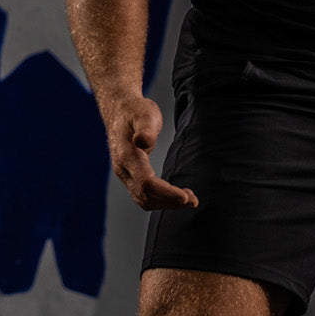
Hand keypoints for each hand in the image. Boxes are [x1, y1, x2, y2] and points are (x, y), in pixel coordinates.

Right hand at [105, 96, 197, 210]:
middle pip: (145, 196)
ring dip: (167, 204)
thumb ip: (146, 128)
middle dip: (170, 202)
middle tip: (194, 200)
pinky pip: (144, 196)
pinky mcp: (130, 176)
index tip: (185, 196)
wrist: (119, 111)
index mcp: (126, 155)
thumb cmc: (135, 111)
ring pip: (144, 200)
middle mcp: (123, 169)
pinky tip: (178, 196)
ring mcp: (125, 175)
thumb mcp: (144, 114)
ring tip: (190, 199)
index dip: (166, 192)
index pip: (146, 183)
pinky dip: (161, 200)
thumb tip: (142, 141)